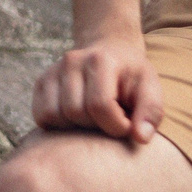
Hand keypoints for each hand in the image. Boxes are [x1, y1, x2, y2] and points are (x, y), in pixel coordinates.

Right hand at [32, 38, 164, 143]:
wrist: (112, 54)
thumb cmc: (132, 77)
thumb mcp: (150, 89)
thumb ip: (150, 112)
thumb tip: (141, 137)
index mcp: (101, 60)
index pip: (100, 105)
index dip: (115, 125)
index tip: (127, 126)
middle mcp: (72, 61)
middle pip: (75, 112)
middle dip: (96, 125)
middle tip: (111, 119)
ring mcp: (53, 71)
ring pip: (54, 116)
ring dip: (75, 126)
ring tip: (95, 118)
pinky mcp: (41, 82)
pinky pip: (41, 116)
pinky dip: (58, 124)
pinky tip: (77, 118)